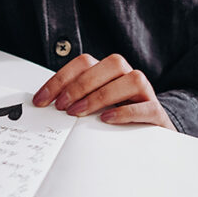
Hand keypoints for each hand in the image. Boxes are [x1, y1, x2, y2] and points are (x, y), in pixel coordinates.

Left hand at [32, 54, 176, 129]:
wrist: (149, 133)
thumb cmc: (115, 117)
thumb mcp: (91, 106)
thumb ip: (73, 100)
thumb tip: (44, 104)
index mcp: (108, 70)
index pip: (84, 63)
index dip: (60, 80)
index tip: (41, 100)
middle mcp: (127, 75)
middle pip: (109, 64)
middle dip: (80, 85)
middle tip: (62, 106)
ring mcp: (145, 92)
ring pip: (131, 79)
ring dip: (101, 95)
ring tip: (79, 113)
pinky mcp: (156, 112)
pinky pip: (146, 106)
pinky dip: (125, 112)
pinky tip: (107, 119)